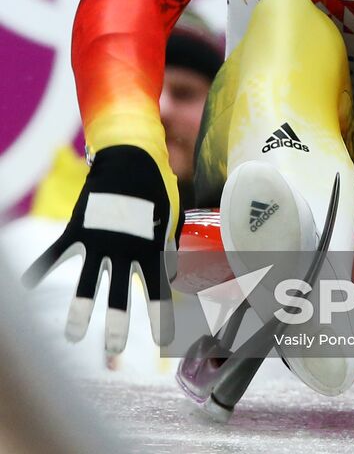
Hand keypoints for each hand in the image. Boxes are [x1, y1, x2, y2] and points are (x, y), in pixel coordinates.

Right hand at [23, 145, 178, 353]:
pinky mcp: (79, 228)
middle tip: (114, 350)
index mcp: (150, 248)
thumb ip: (169, 246)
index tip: (164, 340)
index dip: (160, 316)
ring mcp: (100, 240)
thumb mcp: (170, 217)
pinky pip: (56, 252)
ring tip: (72, 336)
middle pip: (119, 295)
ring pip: (86, 283)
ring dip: (79, 310)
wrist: (131, 155)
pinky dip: (40, 268)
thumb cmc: (156, 186)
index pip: (157, 289)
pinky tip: (27, 286)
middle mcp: (124, 249)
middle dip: (116, 325)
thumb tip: (173, 274)